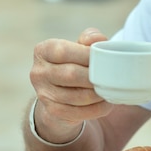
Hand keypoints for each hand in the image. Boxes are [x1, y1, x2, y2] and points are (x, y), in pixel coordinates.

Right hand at [30, 27, 112, 143]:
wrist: (59, 91)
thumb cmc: (74, 61)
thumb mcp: (79, 45)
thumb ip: (89, 38)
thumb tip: (98, 40)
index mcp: (43, 51)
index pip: (64, 51)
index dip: (87, 55)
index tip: (104, 57)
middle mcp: (38, 72)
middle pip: (71, 74)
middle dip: (95, 75)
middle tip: (111, 75)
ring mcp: (43, 94)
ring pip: (77, 96)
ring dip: (99, 93)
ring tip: (111, 88)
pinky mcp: (53, 111)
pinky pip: (80, 112)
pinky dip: (98, 108)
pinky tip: (106, 101)